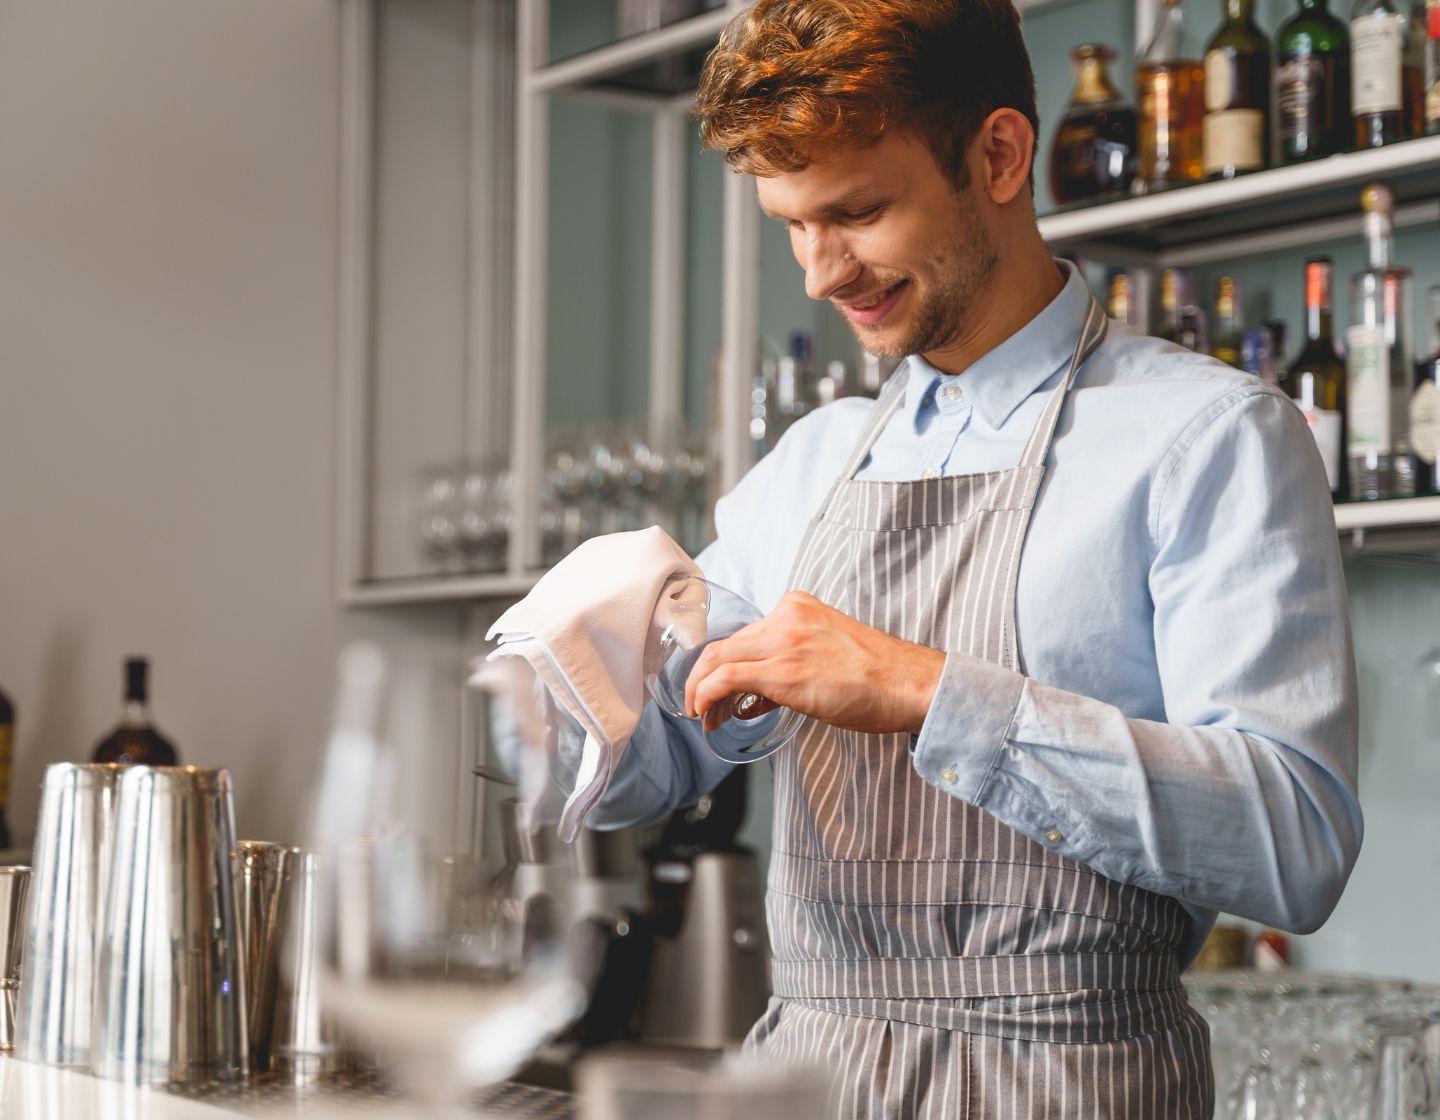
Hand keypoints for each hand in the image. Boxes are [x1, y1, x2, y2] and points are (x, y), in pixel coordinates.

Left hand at [682, 591, 945, 735]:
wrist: (910, 684)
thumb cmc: (878, 678)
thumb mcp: (828, 654)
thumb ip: (791, 663)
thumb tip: (755, 695)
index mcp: (797, 606)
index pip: (743, 636)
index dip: (720, 667)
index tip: (715, 691)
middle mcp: (786, 615)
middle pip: (724, 645)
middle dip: (703, 679)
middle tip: (700, 708)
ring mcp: (784, 640)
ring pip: (717, 658)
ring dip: (700, 690)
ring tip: (702, 716)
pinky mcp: (783, 669)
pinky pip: (725, 676)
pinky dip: (706, 694)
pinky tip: (706, 713)